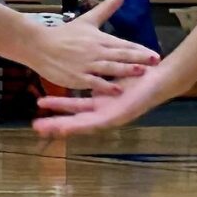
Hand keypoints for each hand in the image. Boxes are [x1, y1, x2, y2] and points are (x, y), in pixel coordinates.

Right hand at [18, 0, 158, 90]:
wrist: (37, 45)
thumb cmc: (64, 34)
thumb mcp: (87, 20)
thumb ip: (107, 8)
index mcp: (99, 38)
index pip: (123, 44)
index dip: (140, 49)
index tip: (155, 54)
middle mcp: (95, 51)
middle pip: (120, 55)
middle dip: (138, 58)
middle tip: (155, 61)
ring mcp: (86, 64)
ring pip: (109, 67)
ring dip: (124, 70)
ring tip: (140, 72)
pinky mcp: (76, 77)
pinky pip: (93, 82)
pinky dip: (105, 86)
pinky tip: (116, 90)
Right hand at [34, 60, 181, 135]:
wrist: (161, 78)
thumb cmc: (141, 75)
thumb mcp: (115, 75)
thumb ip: (102, 76)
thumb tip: (89, 67)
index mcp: (103, 104)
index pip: (76, 109)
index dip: (58, 108)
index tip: (40, 106)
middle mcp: (105, 113)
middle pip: (75, 120)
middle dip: (54, 123)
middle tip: (35, 127)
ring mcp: (111, 117)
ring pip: (81, 125)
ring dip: (62, 127)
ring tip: (43, 129)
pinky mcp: (117, 118)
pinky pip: (95, 123)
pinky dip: (79, 126)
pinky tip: (64, 128)